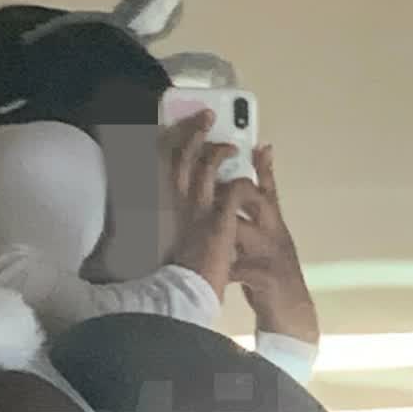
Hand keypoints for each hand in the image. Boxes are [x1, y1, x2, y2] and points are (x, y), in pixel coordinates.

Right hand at [162, 111, 250, 302]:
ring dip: (217, 149)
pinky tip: (247, 173)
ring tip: (230, 143)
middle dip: (192, 131)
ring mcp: (196, 212)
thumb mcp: (174, 239)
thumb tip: (181, 208)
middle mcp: (177, 205)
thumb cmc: (182, 273)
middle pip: (180, 157)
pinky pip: (231, 189)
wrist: (186, 297)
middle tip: (205, 114)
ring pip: (203, 167)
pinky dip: (239, 178)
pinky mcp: (217, 222)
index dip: (172, 142)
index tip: (175, 126)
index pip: (165, 165)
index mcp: (167, 208)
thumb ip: (177, 218)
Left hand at [232, 146, 319, 347]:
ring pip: (242, 231)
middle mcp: (276, 236)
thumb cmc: (272, 282)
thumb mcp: (265, 248)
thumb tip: (231, 209)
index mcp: (275, 228)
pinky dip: (223, 271)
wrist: (292, 317)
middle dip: (236, 191)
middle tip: (216, 189)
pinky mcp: (267, 278)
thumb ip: (252, 227)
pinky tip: (213, 274)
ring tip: (206, 235)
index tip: (261, 146)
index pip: (270, 192)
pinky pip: (239, 268)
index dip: (265, 168)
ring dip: (222, 232)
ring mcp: (273, 256)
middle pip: (258, 201)